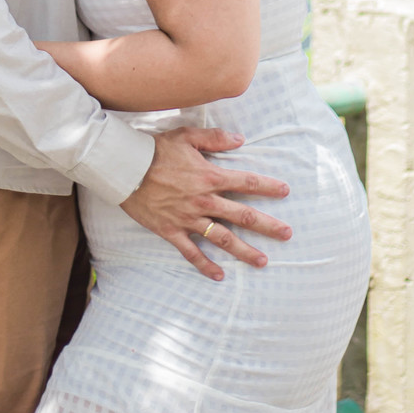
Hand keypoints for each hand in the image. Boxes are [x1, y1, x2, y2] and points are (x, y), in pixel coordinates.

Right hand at [122, 126, 291, 281]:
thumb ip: (215, 138)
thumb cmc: (156, 149)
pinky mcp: (172, 231)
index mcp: (210, 176)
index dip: (268, 187)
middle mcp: (203, 201)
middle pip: (242, 215)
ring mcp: (188, 218)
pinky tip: (219, 276)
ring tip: (263, 261)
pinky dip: (205, 265)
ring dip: (244, 251)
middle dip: (267, 225)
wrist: (125, 168)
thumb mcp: (187, 136)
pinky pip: (191, 253)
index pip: (246, 183)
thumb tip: (240, 139)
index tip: (286, 191)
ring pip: (223, 239)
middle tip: (287, 234)